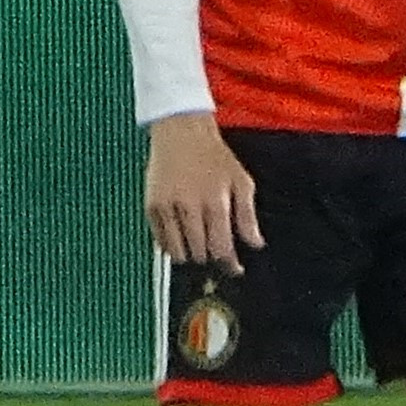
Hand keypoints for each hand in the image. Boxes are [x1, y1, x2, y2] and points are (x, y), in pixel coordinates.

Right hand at [144, 113, 260, 270]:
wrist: (182, 134)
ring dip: (191, 255)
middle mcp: (188, 207)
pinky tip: (183, 237)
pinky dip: (172, 246)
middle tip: (217, 254)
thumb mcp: (241, 182)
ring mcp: (166, 208)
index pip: (221, 248)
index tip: (235, 270)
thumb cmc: (215, 157)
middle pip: (200, 254)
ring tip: (200, 245)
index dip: (230, 265)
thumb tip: (255, 244)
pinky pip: (160, 242)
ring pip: (178, 253)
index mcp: (215, 202)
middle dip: (211, 259)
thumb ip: (248, 216)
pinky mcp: (150, 207)